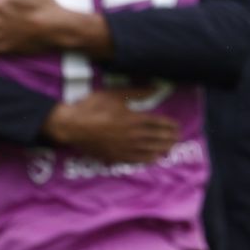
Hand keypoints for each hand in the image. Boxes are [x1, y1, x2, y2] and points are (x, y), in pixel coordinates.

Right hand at [41, 88, 179, 163]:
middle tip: (178, 138)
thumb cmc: (93, 107)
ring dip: (162, 149)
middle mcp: (133, 135)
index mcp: (134, 119)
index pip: (158, 123)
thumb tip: (157, 88)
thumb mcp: (115, 94)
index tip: (177, 126)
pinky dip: (148, 160)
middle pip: (157, 138)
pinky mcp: (115, 157)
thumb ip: (137, 92)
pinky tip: (154, 159)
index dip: (169, 125)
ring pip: (149, 150)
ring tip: (171, 148)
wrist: (71, 126)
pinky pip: (136, 160)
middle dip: (169, 138)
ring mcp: (124, 148)